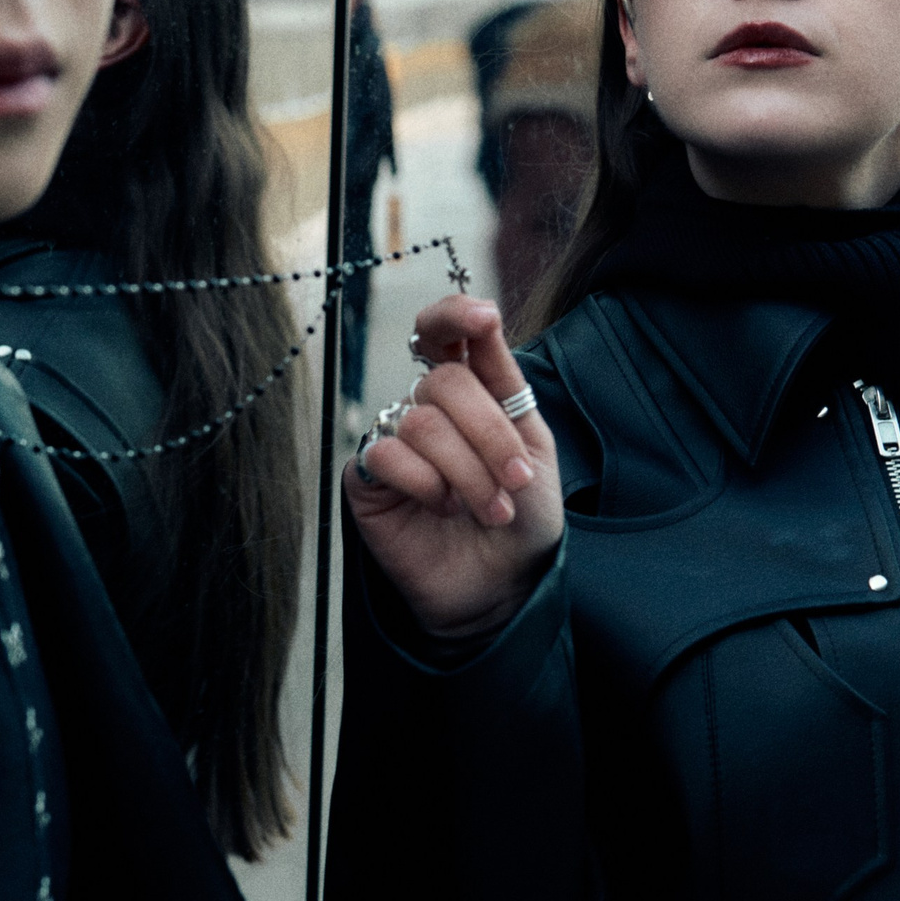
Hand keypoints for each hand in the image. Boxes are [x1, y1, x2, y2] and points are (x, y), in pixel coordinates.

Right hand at [344, 293, 562, 637]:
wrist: (504, 586)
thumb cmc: (522, 518)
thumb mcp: (533, 444)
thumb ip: (505, 382)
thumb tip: (484, 314)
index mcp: (470, 391)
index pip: (444, 333)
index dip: (454, 315)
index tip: (484, 318)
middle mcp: (427, 409)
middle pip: (445, 383)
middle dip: (489, 435)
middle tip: (514, 481)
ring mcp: (394, 442)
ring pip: (422, 423)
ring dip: (467, 472)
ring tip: (489, 510)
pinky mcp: (366, 480)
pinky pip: (386, 455)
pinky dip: (426, 484)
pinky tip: (442, 509)